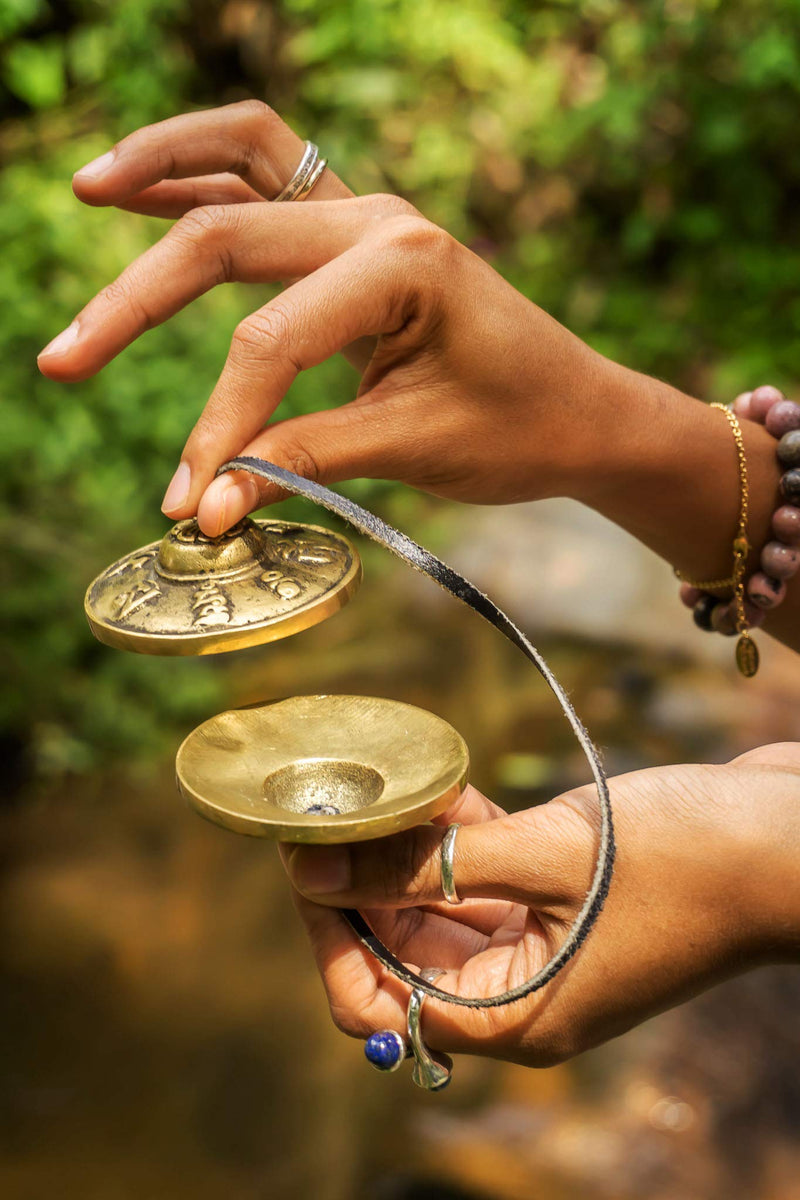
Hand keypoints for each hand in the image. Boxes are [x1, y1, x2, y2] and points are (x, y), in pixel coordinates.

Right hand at [36, 100, 795, 649]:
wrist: (585, 412)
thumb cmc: (520, 429)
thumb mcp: (411, 448)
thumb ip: (302, 464)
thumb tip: (207, 507)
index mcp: (402, 261)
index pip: (270, 341)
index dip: (221, 427)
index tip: (192, 501)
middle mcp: (378, 218)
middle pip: (226, 238)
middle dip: (137, 302)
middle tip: (62, 360)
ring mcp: (367, 214)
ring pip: (243, 158)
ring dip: (162, 166)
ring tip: (88, 188)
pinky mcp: (358, 237)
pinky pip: (268, 179)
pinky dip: (204, 175)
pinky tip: (146, 191)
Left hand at [280, 744, 799, 1066]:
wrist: (793, 837)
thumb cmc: (692, 860)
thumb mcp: (547, 856)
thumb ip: (431, 864)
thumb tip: (318, 866)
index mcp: (514, 1012)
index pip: (376, 999)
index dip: (327, 932)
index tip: (306, 858)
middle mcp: (521, 987)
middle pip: (401, 945)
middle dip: (361, 878)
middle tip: (329, 804)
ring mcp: (545, 940)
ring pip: (441, 902)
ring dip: (408, 847)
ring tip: (375, 784)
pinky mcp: (565, 893)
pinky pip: (488, 871)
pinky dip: (459, 832)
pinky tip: (436, 783)